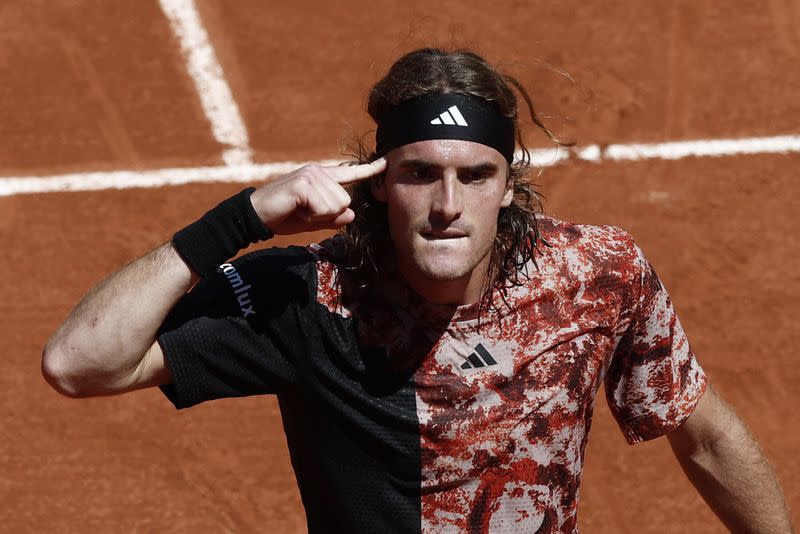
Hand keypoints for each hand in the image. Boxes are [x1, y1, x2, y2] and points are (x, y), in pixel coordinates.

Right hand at [249, 158, 385, 234]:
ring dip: (318, 216)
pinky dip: (311, 216)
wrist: (256, 216)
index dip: (369, 170)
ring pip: (336, 205)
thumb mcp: (313, 220)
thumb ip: (333, 218)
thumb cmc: (284, 216)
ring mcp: (311, 175)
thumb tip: (351, 214)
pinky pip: (323, 208)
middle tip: (305, 212)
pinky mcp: (304, 183)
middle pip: (345, 201)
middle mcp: (318, 172)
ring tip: (299, 210)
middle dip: (327, 214)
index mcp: (322, 177)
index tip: (386, 162)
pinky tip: (296, 209)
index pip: (350, 174)